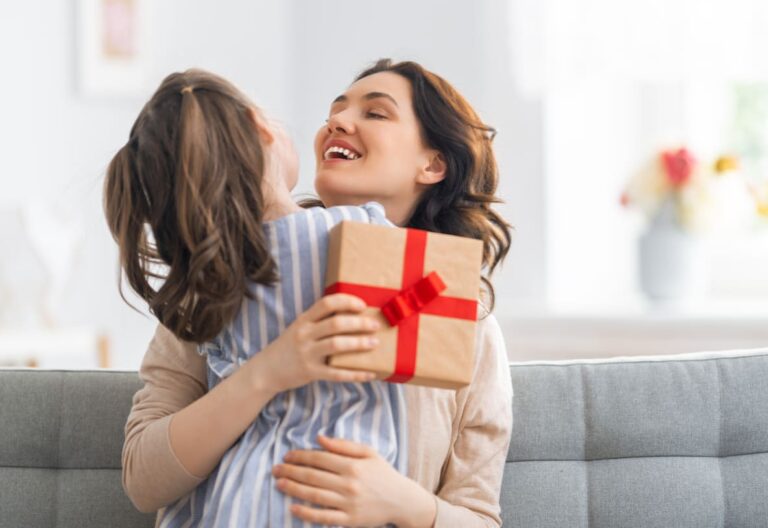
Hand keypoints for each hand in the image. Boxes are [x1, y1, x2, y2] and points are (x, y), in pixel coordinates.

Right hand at [253, 293, 380, 392]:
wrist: (266, 370)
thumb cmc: (290, 346)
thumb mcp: (300, 328)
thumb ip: (320, 321)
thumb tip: (353, 315)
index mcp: (304, 320)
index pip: (327, 303)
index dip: (347, 302)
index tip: (363, 306)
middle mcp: (305, 334)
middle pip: (336, 324)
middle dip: (359, 323)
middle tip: (375, 325)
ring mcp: (307, 354)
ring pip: (337, 345)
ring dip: (359, 343)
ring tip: (374, 343)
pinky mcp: (310, 372)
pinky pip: (337, 373)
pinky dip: (356, 373)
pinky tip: (370, 373)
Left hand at [272, 435, 436, 527]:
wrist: (402, 500)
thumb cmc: (383, 474)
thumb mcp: (369, 453)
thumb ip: (344, 445)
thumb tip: (319, 437)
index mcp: (353, 465)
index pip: (320, 458)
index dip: (300, 456)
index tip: (287, 456)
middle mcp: (349, 483)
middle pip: (313, 476)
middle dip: (291, 471)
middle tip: (275, 469)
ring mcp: (348, 503)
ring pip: (314, 495)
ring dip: (294, 489)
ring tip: (279, 484)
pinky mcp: (349, 520)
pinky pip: (324, 517)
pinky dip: (307, 513)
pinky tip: (293, 508)